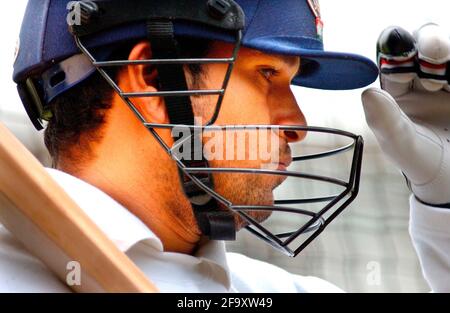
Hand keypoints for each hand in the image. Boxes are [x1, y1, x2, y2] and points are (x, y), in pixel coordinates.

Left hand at [361, 23, 449, 205]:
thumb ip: (386, 120)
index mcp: (397, 90)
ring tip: (447, 80)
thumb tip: (367, 92)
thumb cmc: (420, 161)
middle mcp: (422, 80)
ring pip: (448, 51)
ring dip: (447, 51)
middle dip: (429, 41)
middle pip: (425, 44)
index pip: (394, 60)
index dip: (396, 54)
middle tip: (433, 52)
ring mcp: (448, 81)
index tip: (403, 66)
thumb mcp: (401, 144)